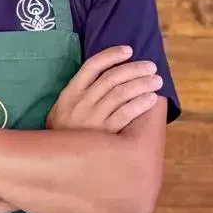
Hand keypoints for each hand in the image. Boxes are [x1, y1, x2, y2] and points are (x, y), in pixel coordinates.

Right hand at [47, 45, 162, 133]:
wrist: (56, 161)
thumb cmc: (64, 133)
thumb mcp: (61, 109)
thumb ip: (78, 94)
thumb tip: (104, 75)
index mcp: (70, 93)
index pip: (92, 66)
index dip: (111, 55)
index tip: (129, 50)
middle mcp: (81, 102)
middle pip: (112, 78)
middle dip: (135, 69)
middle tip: (151, 67)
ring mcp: (92, 118)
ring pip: (121, 93)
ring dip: (142, 84)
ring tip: (156, 81)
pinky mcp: (104, 134)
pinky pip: (126, 114)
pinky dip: (140, 104)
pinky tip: (151, 99)